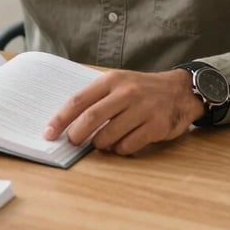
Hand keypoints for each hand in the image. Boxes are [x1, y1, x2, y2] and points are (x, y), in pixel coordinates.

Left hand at [44, 69, 204, 155]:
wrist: (180, 91)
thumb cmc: (142, 89)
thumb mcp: (118, 83)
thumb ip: (96, 98)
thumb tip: (67, 121)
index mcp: (111, 80)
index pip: (78, 100)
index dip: (60, 119)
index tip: (49, 133)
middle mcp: (126, 93)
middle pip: (91, 118)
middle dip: (76, 135)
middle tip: (72, 143)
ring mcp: (142, 109)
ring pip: (109, 135)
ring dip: (100, 144)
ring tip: (102, 142)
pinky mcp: (156, 126)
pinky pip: (128, 146)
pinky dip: (120, 149)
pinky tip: (123, 143)